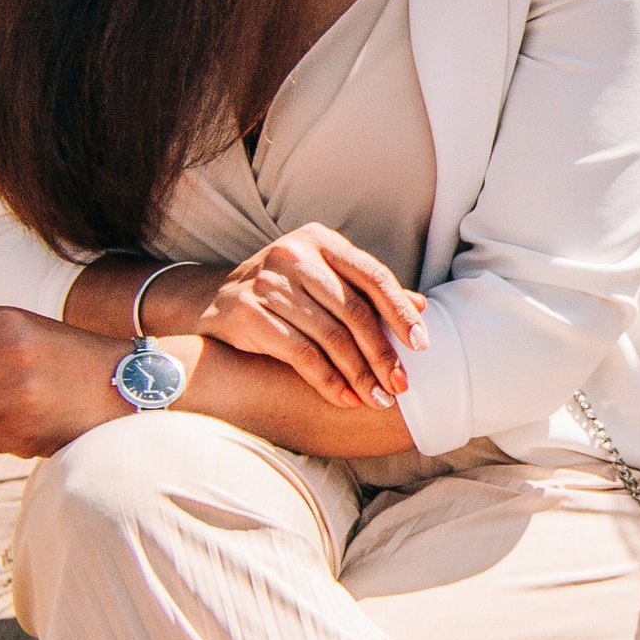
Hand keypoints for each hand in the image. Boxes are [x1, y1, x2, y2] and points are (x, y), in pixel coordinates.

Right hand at [198, 225, 424, 408]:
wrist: (216, 303)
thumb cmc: (285, 294)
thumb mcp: (325, 281)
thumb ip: (367, 293)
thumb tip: (422, 306)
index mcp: (320, 240)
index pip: (372, 275)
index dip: (400, 312)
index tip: (422, 346)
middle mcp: (293, 254)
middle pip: (353, 310)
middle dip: (382, 353)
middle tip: (401, 385)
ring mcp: (268, 283)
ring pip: (329, 336)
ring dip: (359, 374)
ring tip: (377, 399)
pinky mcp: (248, 313)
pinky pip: (301, 354)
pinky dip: (328, 381)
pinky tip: (346, 399)